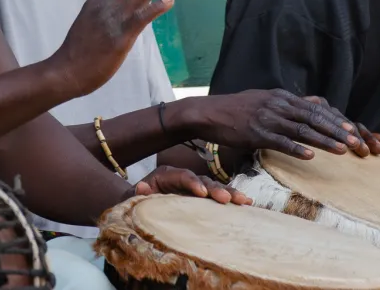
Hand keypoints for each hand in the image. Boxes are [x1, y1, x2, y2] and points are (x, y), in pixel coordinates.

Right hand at [50, 0, 184, 96]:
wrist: (66, 71)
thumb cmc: (79, 52)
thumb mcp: (91, 22)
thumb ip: (109, 12)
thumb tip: (131, 6)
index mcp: (99, 0)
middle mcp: (106, 4)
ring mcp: (113, 19)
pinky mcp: (119, 37)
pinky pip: (141, 17)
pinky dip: (157, 6)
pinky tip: (170, 0)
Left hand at [130, 165, 250, 205]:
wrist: (139, 203)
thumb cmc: (136, 202)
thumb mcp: (132, 197)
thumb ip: (138, 194)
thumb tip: (142, 187)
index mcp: (166, 175)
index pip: (182, 175)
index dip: (192, 182)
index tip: (202, 193)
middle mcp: (183, 178)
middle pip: (202, 180)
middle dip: (216, 189)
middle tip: (228, 199)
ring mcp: (194, 186)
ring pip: (214, 187)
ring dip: (229, 193)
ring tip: (243, 201)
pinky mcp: (201, 197)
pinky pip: (217, 196)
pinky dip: (231, 198)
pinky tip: (247, 203)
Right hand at [194, 90, 379, 158]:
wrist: (208, 113)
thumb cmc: (236, 109)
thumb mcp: (263, 100)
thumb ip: (286, 105)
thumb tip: (310, 106)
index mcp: (281, 97)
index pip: (316, 108)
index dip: (336, 119)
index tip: (355, 129)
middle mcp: (277, 105)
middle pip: (314, 118)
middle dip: (338, 131)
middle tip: (357, 143)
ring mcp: (267, 119)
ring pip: (302, 130)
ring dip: (325, 140)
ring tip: (343, 150)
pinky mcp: (256, 133)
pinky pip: (280, 142)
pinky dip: (296, 149)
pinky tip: (310, 156)